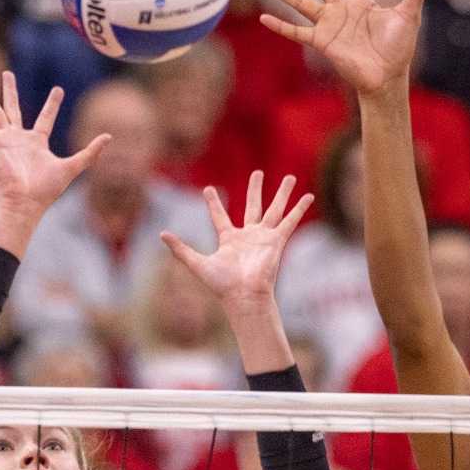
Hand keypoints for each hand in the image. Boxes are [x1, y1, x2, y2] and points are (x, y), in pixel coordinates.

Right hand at [0, 70, 108, 219]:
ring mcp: (4, 139)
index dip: (52, 104)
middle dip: (9, 91)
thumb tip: (108, 137)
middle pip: (12, 108)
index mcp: (36, 142)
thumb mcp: (72, 167)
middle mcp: (18, 138)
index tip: (58, 89)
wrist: (25, 201)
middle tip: (7, 73)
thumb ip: (89, 152)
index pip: (45, 118)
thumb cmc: (46, 189)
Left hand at [162, 171, 312, 311]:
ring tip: (290, 176)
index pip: (220, 216)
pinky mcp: (277, 241)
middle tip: (257, 173)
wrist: (244, 296)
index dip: (214, 203)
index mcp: (229, 240)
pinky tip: (308, 196)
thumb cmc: (222, 285)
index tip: (208, 189)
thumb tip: (162, 234)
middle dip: (255, 189)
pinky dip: (299, 209)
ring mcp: (264, 237)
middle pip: (253, 206)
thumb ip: (181, 249)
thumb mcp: (197, 263)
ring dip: (282, 193)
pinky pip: (290, 221)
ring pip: (274, 209)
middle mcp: (248, 236)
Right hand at [259, 0, 435, 96]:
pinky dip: (280, 26)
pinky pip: (296, 32)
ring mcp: (329, 25)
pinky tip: (263, 17)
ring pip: (301, 3)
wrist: (387, 77)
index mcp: (361, 2)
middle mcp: (342, 11)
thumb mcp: (408, 15)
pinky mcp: (321, 41)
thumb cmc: (399, 50)